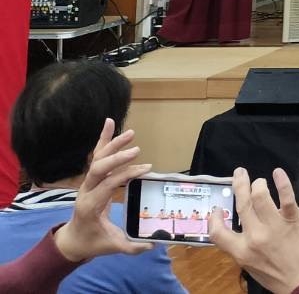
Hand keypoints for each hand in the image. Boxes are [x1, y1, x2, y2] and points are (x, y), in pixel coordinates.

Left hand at [53, 119, 152, 263]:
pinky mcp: (90, 178)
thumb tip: (154, 243)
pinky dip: (103, 139)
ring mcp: (86, 183)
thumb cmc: (92, 242)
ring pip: (97, 159)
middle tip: (137, 150)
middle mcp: (85, 191)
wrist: (72, 240)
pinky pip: (96, 155)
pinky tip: (109, 122)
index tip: (145, 169)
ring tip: (131, 132)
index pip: (107, 185)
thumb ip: (131, 247)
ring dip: (112, 144)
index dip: (125, 175)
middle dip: (117, 158)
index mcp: (90, 206)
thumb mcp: (111, 246)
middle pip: (98, 169)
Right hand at [209, 168, 298, 293]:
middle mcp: (255, 236)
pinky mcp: (293, 218)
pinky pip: (286, 196)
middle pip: (242, 204)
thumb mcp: (253, 267)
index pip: (217, 233)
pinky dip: (282, 181)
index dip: (213, 219)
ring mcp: (274, 226)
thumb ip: (244, 249)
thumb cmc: (280, 277)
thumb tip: (240, 234)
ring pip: (260, 196)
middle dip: (239, 185)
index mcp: (242, 252)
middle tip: (239, 173)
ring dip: (258, 183)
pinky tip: (278, 172)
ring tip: (260, 180)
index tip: (217, 209)